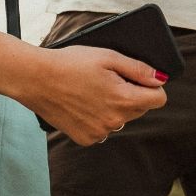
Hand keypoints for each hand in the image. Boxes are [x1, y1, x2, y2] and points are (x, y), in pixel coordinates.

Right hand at [17, 44, 167, 146]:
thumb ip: (138, 69)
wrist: (35, 79)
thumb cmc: (70, 63)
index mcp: (123, 99)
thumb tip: (160, 79)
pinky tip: (83, 104)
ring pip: (121, 119)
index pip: (158, 99)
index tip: (139, 78)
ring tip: (93, 91)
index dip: (152, 86)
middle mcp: (114, 121)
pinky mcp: (85, 138)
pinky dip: (98, 118)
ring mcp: (99, 132)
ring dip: (115, 107)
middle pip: (140, 109)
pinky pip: (103, 129)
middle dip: (132, 94)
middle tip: (109, 80)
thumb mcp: (108, 57)